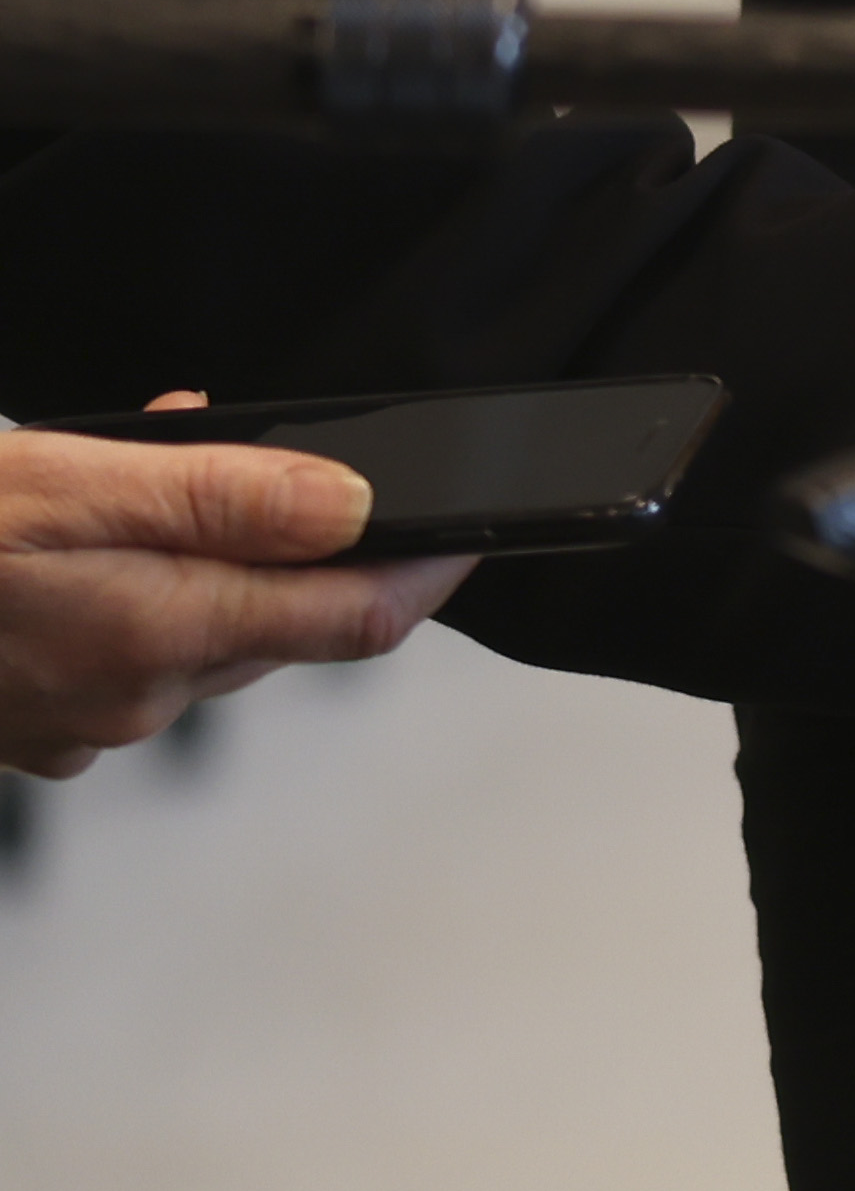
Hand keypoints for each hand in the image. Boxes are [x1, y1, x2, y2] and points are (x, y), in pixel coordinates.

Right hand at [0, 420, 468, 782]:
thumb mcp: (64, 486)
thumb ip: (216, 498)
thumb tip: (349, 506)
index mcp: (165, 631)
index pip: (358, 618)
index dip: (428, 571)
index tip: (474, 530)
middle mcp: (137, 697)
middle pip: (282, 623)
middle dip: (294, 548)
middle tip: (267, 462)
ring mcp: (83, 724)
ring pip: (200, 638)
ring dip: (204, 570)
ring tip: (141, 490)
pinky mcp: (35, 729)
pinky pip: (126, 662)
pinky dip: (133, 603)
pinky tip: (83, 555)